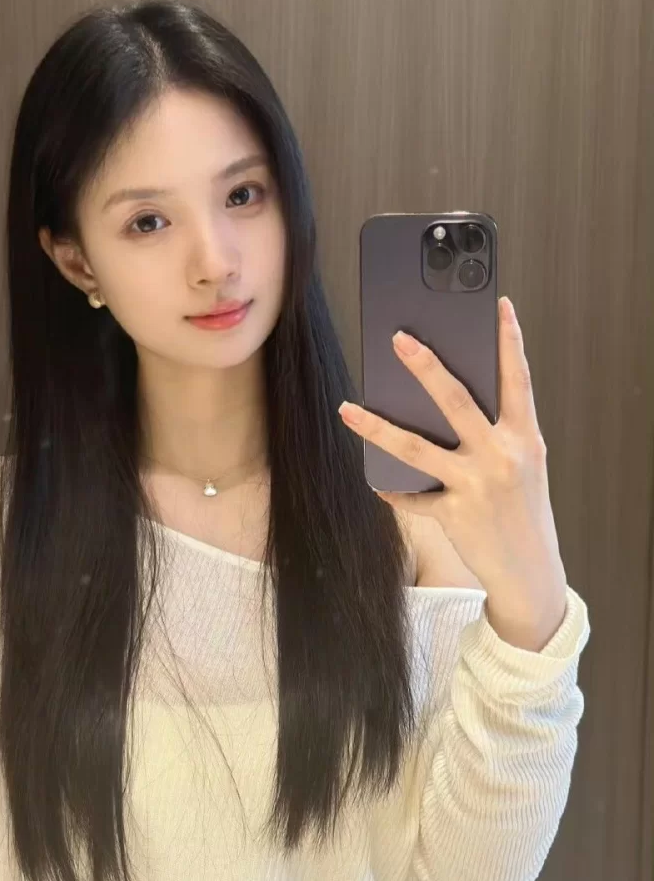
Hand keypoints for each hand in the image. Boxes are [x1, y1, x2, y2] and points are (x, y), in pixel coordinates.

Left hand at [338, 297, 567, 650]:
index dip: (510, 341)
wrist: (531, 574)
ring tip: (348, 408)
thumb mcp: (523, 466)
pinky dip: (393, 489)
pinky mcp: (455, 514)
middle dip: (425, 366)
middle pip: (457, 401)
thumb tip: (449, 401)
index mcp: (525, 438)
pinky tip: (376, 481)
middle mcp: (503, 456)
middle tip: (397, 339)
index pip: (518, 380)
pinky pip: (412, 496)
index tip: (499, 306)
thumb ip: (497, 433)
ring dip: (377, 426)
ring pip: (417, 447)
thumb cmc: (522, 511)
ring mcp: (477, 485)